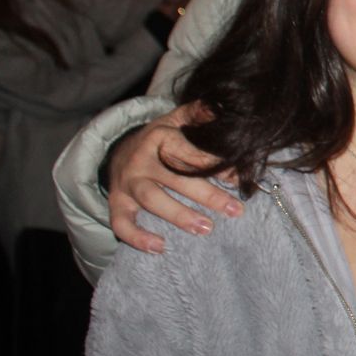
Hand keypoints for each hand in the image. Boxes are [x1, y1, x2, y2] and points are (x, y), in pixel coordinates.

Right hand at [107, 102, 240, 253]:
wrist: (119, 152)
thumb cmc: (160, 140)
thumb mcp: (177, 121)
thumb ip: (199, 114)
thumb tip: (221, 109)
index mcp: (159, 137)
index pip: (190, 152)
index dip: (216, 164)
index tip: (239, 178)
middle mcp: (142, 161)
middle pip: (175, 178)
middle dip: (207, 195)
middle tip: (234, 210)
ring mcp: (127, 183)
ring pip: (152, 199)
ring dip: (179, 215)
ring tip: (205, 228)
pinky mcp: (117, 203)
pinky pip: (121, 223)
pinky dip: (137, 237)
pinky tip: (159, 247)